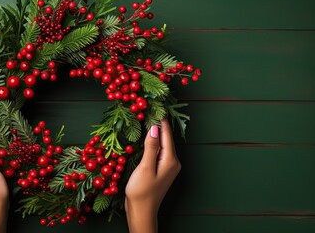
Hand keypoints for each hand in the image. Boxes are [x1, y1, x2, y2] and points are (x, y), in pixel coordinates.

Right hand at [125, 118, 180, 232]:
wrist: (141, 212)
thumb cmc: (142, 191)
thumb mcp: (145, 167)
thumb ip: (151, 147)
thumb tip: (154, 128)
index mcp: (170, 160)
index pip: (166, 134)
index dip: (161, 119)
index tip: (156, 104)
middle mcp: (173, 161)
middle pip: (166, 137)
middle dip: (159, 123)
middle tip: (150, 107)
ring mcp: (168, 166)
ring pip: (162, 143)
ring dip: (156, 131)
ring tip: (148, 117)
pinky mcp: (161, 169)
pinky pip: (159, 150)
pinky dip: (153, 141)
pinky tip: (147, 136)